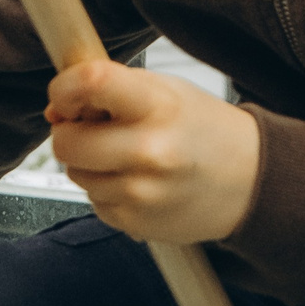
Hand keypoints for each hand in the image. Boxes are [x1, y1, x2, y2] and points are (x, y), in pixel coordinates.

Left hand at [46, 58, 260, 243]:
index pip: (90, 82)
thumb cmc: (202, 128)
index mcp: (158, 105)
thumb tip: (54, 111)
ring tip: (127, 155)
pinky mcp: (136, 223)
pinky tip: (138, 180)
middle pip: (66, 142)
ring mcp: (142, 192)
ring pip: (75, 174)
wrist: (250, 181)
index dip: (64, 87)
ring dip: (89, 163)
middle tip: (92, 128)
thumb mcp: (164, 91)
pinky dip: (106, 189)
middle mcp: (150, 151)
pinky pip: (94, 201)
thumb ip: (108, 92)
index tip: (65, 94)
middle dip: (69, 133)